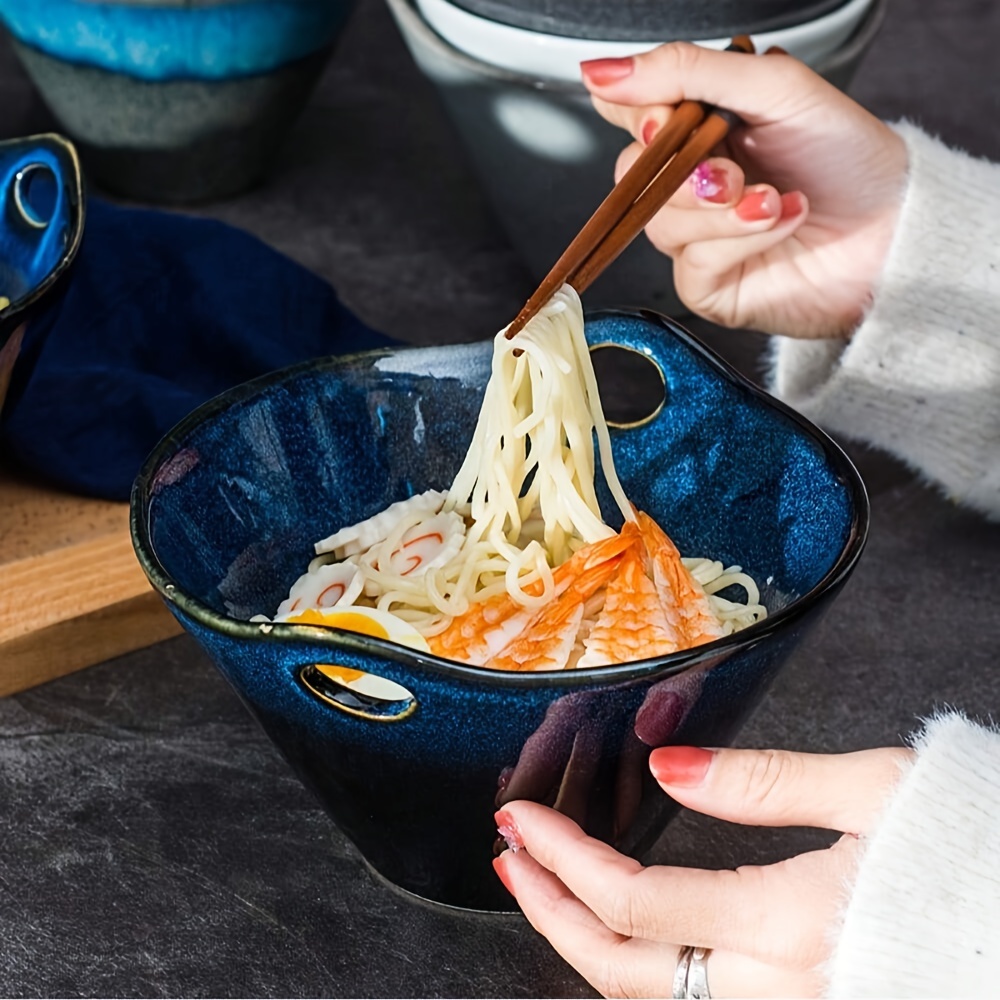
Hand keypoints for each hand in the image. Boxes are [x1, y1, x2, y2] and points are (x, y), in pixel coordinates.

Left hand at [494, 744, 912, 997]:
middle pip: (622, 973)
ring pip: (651, 999)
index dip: (560, 858)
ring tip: (546, 887)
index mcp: (789, 924)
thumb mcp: (877, 790)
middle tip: (510, 858)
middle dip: (548, 914)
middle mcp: (775, 989)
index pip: (632, 901)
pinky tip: (621, 925)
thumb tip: (664, 762)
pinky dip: (637, 966)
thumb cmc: (972, 852)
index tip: (519, 816)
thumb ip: (761, 781)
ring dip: (585, 943)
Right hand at [580, 45, 908, 339]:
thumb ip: (687, 71)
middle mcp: (692, 183)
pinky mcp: (706, 285)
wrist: (894, 232)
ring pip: (659, 220)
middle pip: (631, 173)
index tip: (664, 115)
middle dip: (681, 168)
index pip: (632, 113)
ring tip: (773, 198)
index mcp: (700, 129)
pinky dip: (741, 238)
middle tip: (731, 168)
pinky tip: (781, 221)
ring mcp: (695, 238)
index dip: (637, 113)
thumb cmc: (848, 159)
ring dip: (721, 209)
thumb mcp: (774, 87)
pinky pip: (692, 261)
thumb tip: (603, 71)